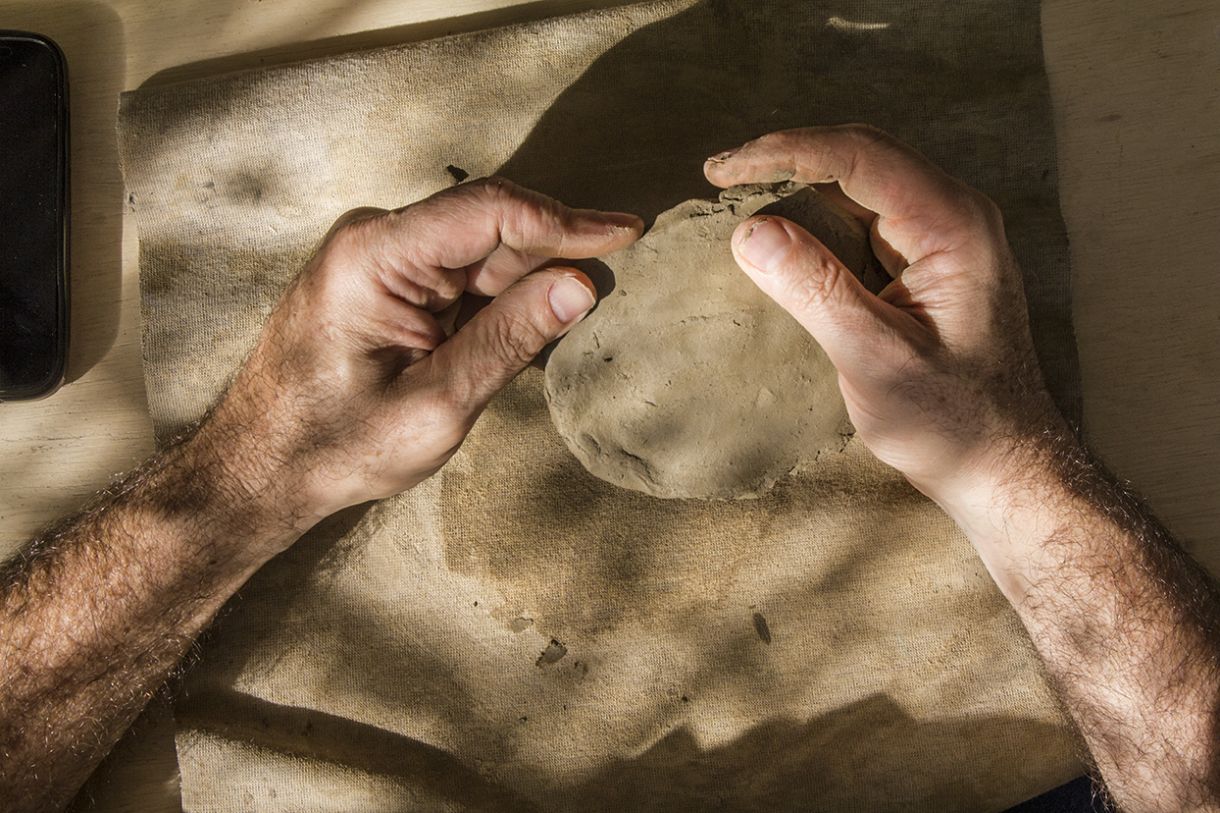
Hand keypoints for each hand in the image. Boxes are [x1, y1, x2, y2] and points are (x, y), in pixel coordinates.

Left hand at [193, 178, 641, 536]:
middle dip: (557, 247)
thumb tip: (581, 287)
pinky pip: (460, 274)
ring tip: (583, 304)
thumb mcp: (435, 406)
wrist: (259, 469)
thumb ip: (508, 341)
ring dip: (532, 275)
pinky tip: (536, 317)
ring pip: (480, 250)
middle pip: (489, 225)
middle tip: (624, 266)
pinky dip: (502, 295)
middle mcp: (374, 240)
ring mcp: (378, 258)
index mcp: (374, 257)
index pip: (490, 212)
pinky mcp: (385, 281)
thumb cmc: (334, 446)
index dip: (565, 221)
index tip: (627, 233)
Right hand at [704, 126, 1066, 506]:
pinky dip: (815, 218)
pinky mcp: (925, 263)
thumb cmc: (951, 420)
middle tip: (719, 175)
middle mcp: (953, 215)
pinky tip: (779, 232)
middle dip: (786, 156)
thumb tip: (750, 231)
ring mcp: (941, 237)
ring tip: (737, 195)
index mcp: (953, 225)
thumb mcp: (875, 358)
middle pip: (860, 154)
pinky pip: (863, 219)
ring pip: (860, 184)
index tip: (722, 172)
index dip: (784, 152)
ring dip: (798, 184)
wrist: (1000, 464)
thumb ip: (816, 290)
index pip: (859, 156)